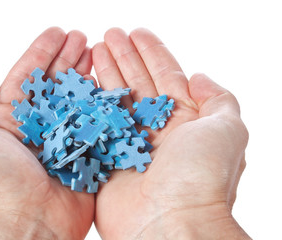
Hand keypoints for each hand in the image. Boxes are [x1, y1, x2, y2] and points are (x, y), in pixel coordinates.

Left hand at [0, 27, 94, 239]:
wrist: (22, 226)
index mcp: (9, 121)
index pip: (28, 77)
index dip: (42, 53)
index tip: (58, 34)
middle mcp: (37, 129)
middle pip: (56, 85)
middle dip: (69, 60)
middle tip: (83, 39)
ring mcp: (64, 142)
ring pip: (78, 101)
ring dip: (87, 76)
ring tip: (98, 54)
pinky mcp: (85, 157)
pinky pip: (96, 126)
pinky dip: (104, 107)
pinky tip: (110, 87)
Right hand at [92, 28, 250, 238]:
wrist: (169, 225)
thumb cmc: (200, 177)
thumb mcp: (226, 129)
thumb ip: (217, 98)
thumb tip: (200, 76)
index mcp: (184, 121)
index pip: (166, 76)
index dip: (151, 53)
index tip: (135, 33)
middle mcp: (156, 130)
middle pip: (137, 84)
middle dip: (123, 58)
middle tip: (107, 35)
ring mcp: (129, 144)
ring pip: (115, 101)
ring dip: (105, 75)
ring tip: (94, 50)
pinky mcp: (107, 159)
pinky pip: (96, 125)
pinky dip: (89, 105)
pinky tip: (81, 84)